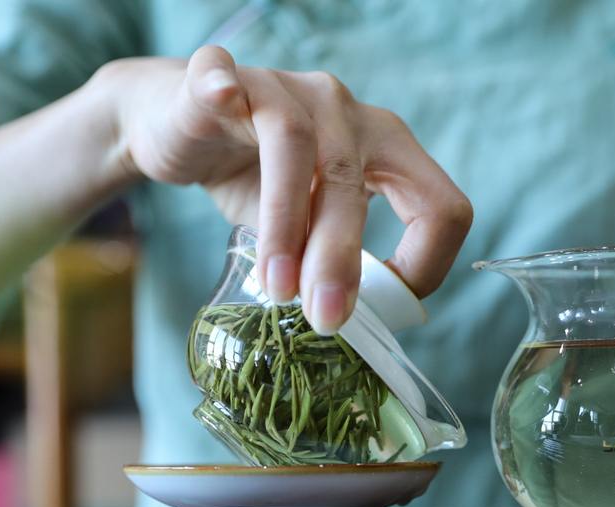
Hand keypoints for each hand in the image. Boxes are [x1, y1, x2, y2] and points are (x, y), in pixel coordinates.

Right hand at [108, 46, 471, 333]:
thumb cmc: (252, 176)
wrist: (176, 124)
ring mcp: (284, 88)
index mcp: (384, 147)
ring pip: (294, 144)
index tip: (379, 311)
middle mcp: (343, 111)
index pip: (438, 204)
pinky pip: (220, 76)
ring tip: (277, 285)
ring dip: (287, 222)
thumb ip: (331, 258)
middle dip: (342, 259)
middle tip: (327, 318)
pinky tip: (218, 97)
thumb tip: (350, 323)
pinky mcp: (222, 79)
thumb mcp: (303, 225)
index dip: (423, 264)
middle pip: (355, 181)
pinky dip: (219, 86)